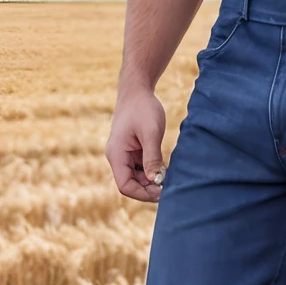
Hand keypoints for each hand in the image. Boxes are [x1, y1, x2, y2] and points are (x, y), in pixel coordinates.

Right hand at [106, 87, 167, 201]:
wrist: (137, 91)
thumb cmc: (143, 108)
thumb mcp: (150, 132)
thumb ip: (151, 157)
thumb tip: (153, 180)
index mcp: (116, 155)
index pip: (125, 185)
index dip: (142, 193)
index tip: (161, 192)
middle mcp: (118, 158)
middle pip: (130, 184)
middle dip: (148, 189)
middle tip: (169, 188)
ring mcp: (125, 155)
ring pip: (136, 178)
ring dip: (151, 182)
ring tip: (168, 179)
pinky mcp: (132, 152)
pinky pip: (141, 169)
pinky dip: (152, 172)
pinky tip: (165, 170)